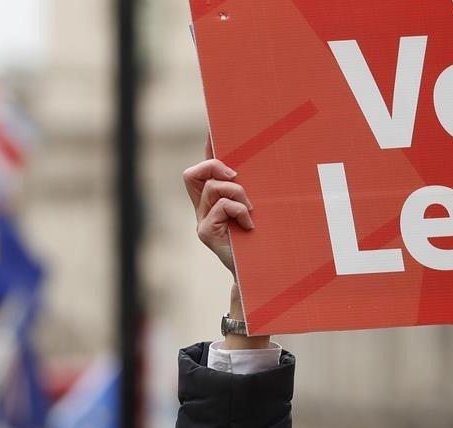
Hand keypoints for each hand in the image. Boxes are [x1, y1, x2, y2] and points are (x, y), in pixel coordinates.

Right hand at [182, 137, 252, 274]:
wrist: (257, 272)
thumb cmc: (259, 241)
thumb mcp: (254, 209)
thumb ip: (248, 191)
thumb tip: (253, 167)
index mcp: (211, 202)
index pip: (202, 170)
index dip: (206, 150)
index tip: (213, 129)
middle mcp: (201, 210)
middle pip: (193, 173)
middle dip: (214, 167)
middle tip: (236, 177)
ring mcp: (201, 221)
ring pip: (213, 188)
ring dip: (237, 194)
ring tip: (249, 209)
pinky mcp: (206, 232)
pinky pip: (221, 206)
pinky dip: (239, 211)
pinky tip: (249, 225)